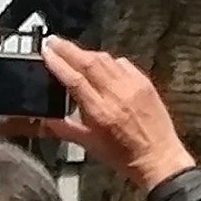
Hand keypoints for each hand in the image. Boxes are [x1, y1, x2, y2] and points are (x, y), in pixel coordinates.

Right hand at [43, 39, 193, 191]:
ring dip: (87, 52)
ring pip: (105, 59)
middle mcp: (116, 95)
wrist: (158, 158)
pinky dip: (108, 60)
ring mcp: (133, 86)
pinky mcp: (145, 83)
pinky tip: (101, 64)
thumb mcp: (88, 144)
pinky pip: (123, 64)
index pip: (74, 79)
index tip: (46, 51)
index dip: (58, 62)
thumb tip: (43, 118)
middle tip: (54, 42)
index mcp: (100, 112)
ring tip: (72, 51)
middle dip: (68, 49)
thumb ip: (62, 127)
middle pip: (88, 61)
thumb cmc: (123, 156)